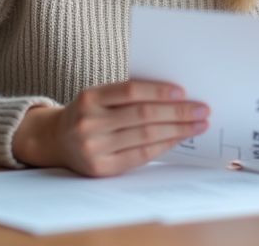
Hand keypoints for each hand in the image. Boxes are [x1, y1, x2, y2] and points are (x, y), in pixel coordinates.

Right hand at [11, 80, 209, 176]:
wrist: (56, 140)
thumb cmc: (88, 113)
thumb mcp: (99, 97)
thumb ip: (127, 95)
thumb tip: (175, 95)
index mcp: (90, 98)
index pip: (131, 91)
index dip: (159, 90)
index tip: (184, 91)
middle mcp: (89, 123)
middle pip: (143, 115)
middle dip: (178, 112)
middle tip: (202, 109)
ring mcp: (94, 148)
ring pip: (146, 136)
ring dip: (177, 130)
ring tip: (198, 124)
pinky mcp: (101, 168)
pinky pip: (140, 155)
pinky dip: (164, 146)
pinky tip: (179, 139)